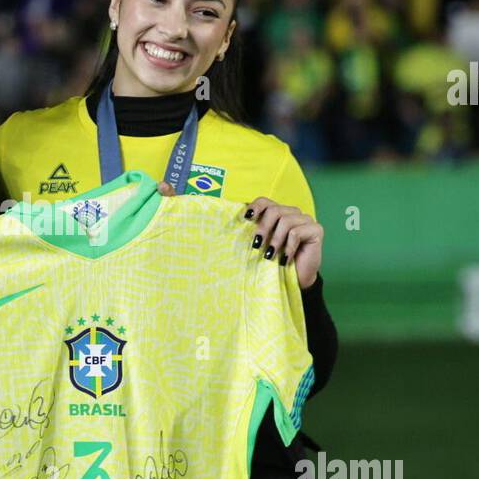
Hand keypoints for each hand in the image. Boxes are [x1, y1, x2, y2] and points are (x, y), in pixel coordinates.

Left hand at [157, 182, 322, 286]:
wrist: (284, 290)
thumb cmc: (256, 270)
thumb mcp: (231, 245)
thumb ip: (201, 218)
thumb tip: (161, 187)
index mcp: (270, 213)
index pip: (260, 201)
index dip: (252, 212)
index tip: (244, 227)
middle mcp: (288, 212)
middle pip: (271, 209)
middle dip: (261, 232)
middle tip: (257, 250)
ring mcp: (304, 219)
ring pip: (283, 219)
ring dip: (273, 242)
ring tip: (270, 258)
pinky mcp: (316, 231)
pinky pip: (297, 230)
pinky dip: (288, 247)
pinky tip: (284, 260)